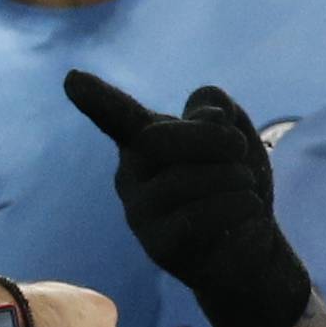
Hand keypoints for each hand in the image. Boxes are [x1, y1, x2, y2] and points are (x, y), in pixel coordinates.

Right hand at [63, 71, 309, 326]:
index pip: (117, 116)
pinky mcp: (159, 246)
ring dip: (235, 178)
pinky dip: (237, 206)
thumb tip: (205, 113)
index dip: (97, 98)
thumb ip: (217, 108)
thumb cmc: (235, 183)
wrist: (252, 246)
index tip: (73, 80)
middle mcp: (132, 175)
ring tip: (246, 191)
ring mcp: (140, 213)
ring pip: (187, 179)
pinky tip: (248, 210)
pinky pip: (198, 217)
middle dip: (213, 139)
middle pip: (158, 138)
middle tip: (240, 151)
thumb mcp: (236, 136)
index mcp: (145, 141)